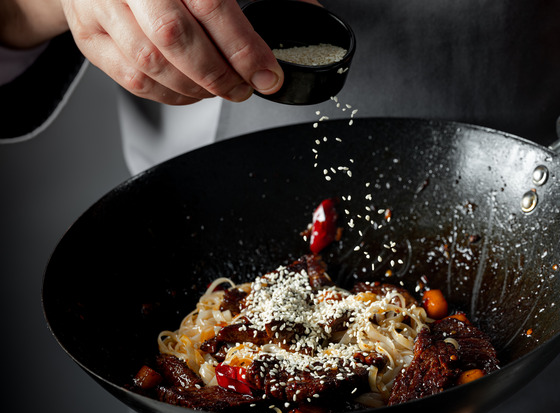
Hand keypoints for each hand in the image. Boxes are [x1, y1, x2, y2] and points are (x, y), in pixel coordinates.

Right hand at [60, 0, 285, 103]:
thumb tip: (309, 10)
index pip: (212, 7)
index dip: (244, 48)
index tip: (268, 75)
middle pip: (176, 39)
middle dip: (220, 75)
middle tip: (244, 88)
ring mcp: (102, 7)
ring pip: (151, 65)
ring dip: (195, 89)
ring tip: (220, 90)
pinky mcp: (89, 35)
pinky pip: (131, 79)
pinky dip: (168, 96)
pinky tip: (191, 92)